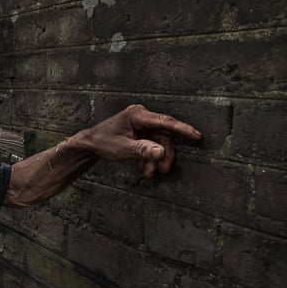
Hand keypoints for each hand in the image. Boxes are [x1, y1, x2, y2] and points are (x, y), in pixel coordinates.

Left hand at [81, 104, 201, 176]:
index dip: (182, 129)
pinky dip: (149, 157)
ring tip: (148, 172)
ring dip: (155, 159)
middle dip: (163, 154)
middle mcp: (141, 117)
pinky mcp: (140, 131)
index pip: (165, 122)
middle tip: (163, 170)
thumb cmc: (103, 142)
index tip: (197, 136)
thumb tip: (161, 152)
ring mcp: (141, 124)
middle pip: (163, 135)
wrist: (90, 144)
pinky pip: (151, 144)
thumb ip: (142, 150)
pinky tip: (143, 167)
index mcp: (137, 115)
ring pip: (158, 142)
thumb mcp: (122, 149)